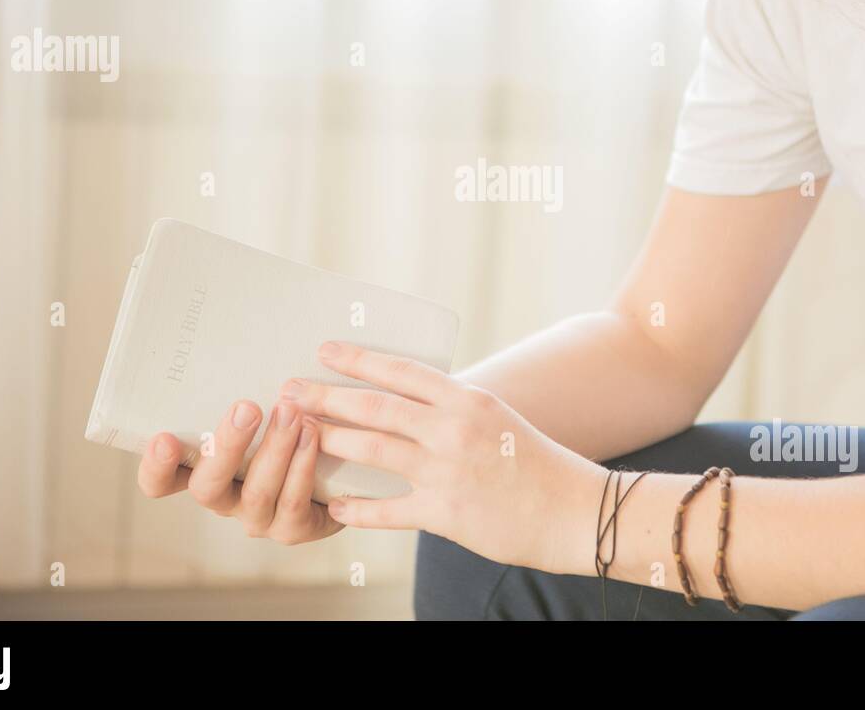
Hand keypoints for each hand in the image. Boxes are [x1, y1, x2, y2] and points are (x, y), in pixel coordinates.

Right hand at [137, 397, 342, 544]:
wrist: (336, 476)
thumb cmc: (284, 430)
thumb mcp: (259, 411)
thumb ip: (244, 393)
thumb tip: (236, 334)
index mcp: (203, 472)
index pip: (160, 481)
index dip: (156, 467)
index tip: (163, 437)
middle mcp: (224, 499)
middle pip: (207, 487)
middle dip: (227, 446)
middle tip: (246, 408)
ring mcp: (257, 518)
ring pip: (256, 492)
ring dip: (274, 450)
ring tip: (291, 412)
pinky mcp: (293, 529)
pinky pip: (293, 503)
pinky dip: (302, 466)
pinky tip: (312, 436)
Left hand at [284, 341, 606, 572]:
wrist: (574, 509)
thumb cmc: (533, 462)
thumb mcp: (494, 418)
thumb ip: (449, 409)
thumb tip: (400, 400)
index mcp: (467, 399)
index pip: (401, 371)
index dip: (358, 359)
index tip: (324, 350)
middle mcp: (453, 429)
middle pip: (375, 407)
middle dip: (326, 396)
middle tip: (290, 391)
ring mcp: (447, 471)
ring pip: (372, 450)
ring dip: (329, 441)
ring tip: (300, 435)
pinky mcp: (445, 512)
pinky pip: (387, 509)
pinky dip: (356, 508)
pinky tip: (333, 505)